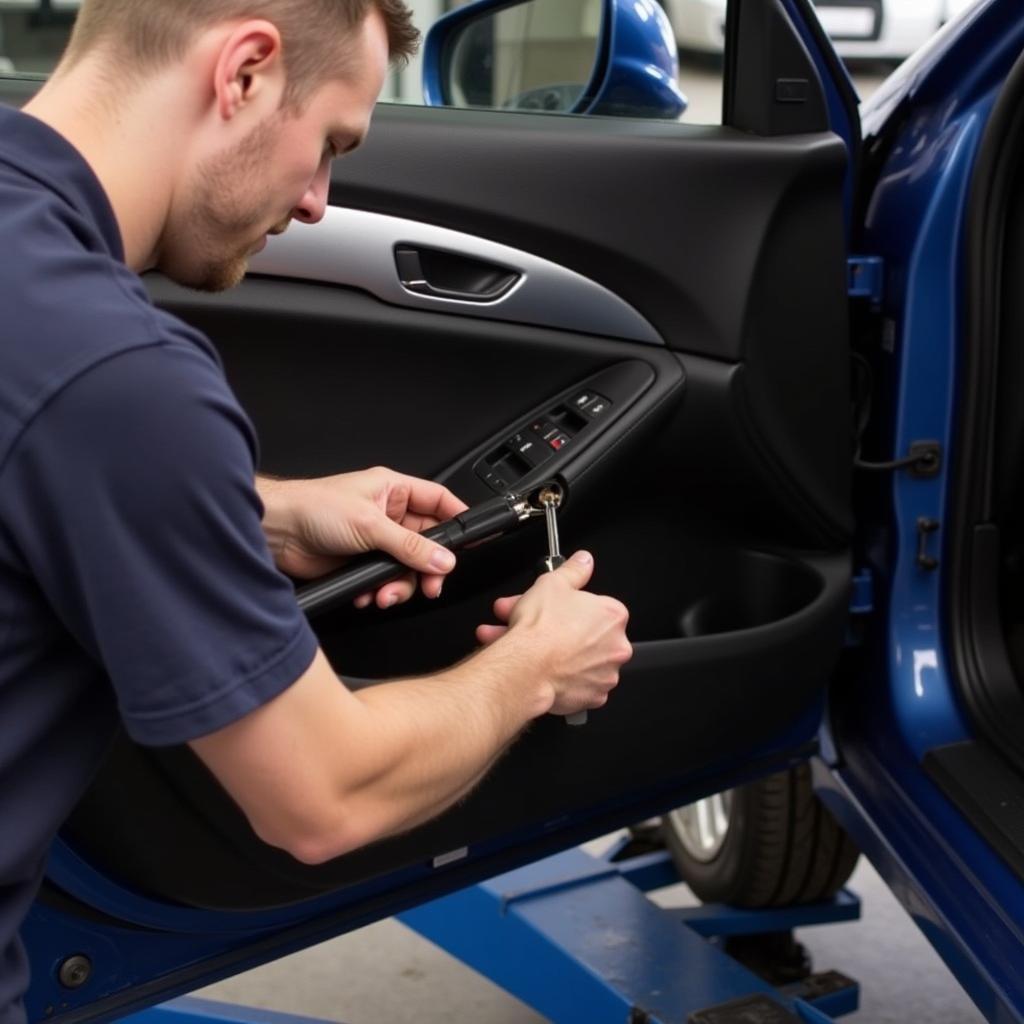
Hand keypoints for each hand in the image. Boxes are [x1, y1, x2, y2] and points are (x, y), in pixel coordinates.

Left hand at [258, 468, 467, 607]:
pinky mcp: (360, 564)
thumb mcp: (369, 525)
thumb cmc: (312, 507)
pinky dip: (379, 592)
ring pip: (407, 568)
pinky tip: (366, 593)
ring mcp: (375, 541)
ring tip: (384, 594)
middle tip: (430, 584)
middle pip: (428, 544)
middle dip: (428, 568)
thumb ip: (410, 546)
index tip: (474, 540)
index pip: (440, 502)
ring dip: (400, 585)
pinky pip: (384, 582)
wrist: (274, 531)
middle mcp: (388, 515)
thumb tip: (443, 558)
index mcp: (394, 491)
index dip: (459, 519)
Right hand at [476, 551, 631, 716]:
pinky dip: (559, 677)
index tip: (550, 607)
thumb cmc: (541, 630)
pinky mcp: (592, 697)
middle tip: (528, 623)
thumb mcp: (553, 583)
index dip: (565, 606)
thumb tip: (583, 561)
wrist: (525, 669)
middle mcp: (616, 647)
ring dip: (552, 652)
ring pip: (577, 659)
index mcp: (613, 616)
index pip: (593, 606)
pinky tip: (537, 667)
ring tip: (519, 645)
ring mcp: (606, 674)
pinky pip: (576, 683)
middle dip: (553, 627)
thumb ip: (573, 570)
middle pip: (583, 633)